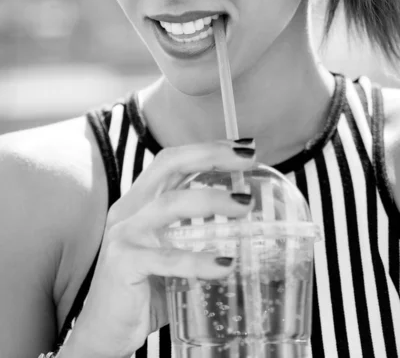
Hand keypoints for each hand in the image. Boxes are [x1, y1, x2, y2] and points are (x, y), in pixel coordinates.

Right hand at [62, 140, 254, 357]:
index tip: (243, 147)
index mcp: (139, 201)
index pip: (172, 160)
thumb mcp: (168, 249)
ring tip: (245, 205)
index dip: (206, 148)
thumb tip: (244, 219)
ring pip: (170, 203)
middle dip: (211, 155)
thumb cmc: (145, 288)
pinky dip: (198, 260)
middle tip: (249, 158)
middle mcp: (129, 209)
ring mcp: (123, 234)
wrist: (105, 331)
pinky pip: (166, 258)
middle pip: (169, 164)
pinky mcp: (123, 263)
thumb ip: (192, 231)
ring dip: (212, 200)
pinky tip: (225, 264)